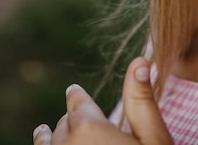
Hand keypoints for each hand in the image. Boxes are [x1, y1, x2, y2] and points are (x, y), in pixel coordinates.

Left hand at [33, 57, 172, 144]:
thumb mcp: (153, 139)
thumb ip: (142, 102)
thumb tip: (140, 61)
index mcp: (90, 128)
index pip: (77, 104)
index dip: (77, 96)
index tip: (73, 91)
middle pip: (64, 125)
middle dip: (72, 119)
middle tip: (74, 118)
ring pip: (48, 144)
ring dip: (50, 136)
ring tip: (44, 130)